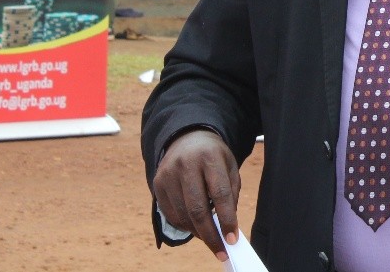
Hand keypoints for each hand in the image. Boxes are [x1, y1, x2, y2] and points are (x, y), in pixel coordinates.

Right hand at [152, 129, 240, 261]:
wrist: (187, 138)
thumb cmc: (213, 156)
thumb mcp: (229, 166)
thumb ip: (230, 194)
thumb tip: (229, 228)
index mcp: (209, 156)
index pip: (219, 193)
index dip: (227, 219)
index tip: (232, 239)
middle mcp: (186, 164)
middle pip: (197, 208)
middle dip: (210, 234)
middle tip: (220, 250)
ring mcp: (168, 174)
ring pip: (182, 215)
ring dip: (197, 232)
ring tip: (209, 237)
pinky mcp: (157, 183)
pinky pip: (170, 214)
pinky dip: (184, 225)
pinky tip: (194, 226)